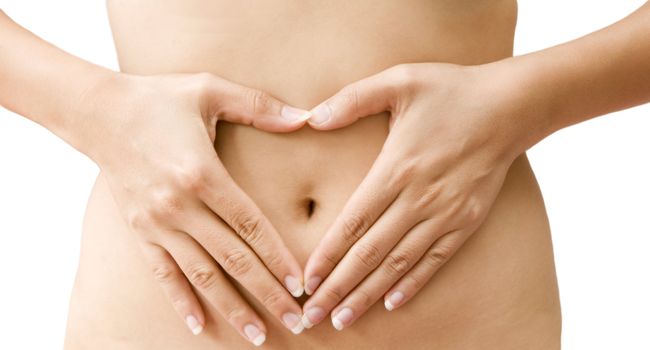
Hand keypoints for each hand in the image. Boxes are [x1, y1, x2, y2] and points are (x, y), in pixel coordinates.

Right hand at [73, 72, 312, 343]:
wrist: (96, 111)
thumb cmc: (157, 98)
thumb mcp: (210, 89)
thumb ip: (260, 106)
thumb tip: (306, 116)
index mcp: (202, 174)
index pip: (251, 226)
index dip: (278, 257)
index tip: (301, 283)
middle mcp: (179, 206)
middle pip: (232, 259)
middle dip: (267, 292)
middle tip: (297, 319)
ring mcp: (157, 223)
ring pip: (201, 275)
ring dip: (231, 308)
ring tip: (258, 335)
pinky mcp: (139, 231)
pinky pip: (163, 273)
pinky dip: (181, 301)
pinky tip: (199, 325)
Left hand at [300, 62, 523, 328]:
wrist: (511, 106)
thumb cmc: (451, 90)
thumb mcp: (399, 80)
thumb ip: (352, 99)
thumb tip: (312, 118)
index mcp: (397, 168)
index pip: (353, 222)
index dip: (328, 255)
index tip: (306, 280)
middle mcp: (419, 199)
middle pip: (370, 253)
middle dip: (338, 287)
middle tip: (311, 316)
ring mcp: (445, 214)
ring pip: (399, 264)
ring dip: (368, 294)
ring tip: (342, 319)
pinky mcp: (466, 222)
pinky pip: (436, 260)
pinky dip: (413, 283)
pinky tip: (392, 303)